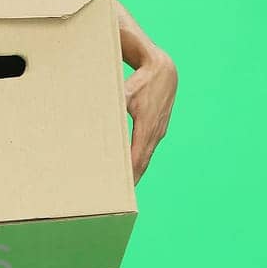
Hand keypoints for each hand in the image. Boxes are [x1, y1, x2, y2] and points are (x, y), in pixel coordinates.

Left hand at [124, 51, 177, 183]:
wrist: (164, 71)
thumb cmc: (142, 81)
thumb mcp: (126, 91)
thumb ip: (115, 103)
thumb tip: (101, 110)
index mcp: (147, 126)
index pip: (137, 157)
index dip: (130, 173)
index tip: (121, 186)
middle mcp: (155, 132)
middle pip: (143, 162)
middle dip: (133, 179)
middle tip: (120, 196)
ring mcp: (158, 131)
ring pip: (147, 157)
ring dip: (137, 172)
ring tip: (125, 187)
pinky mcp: (158, 128)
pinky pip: (148, 149)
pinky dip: (141, 161)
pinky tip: (132, 168)